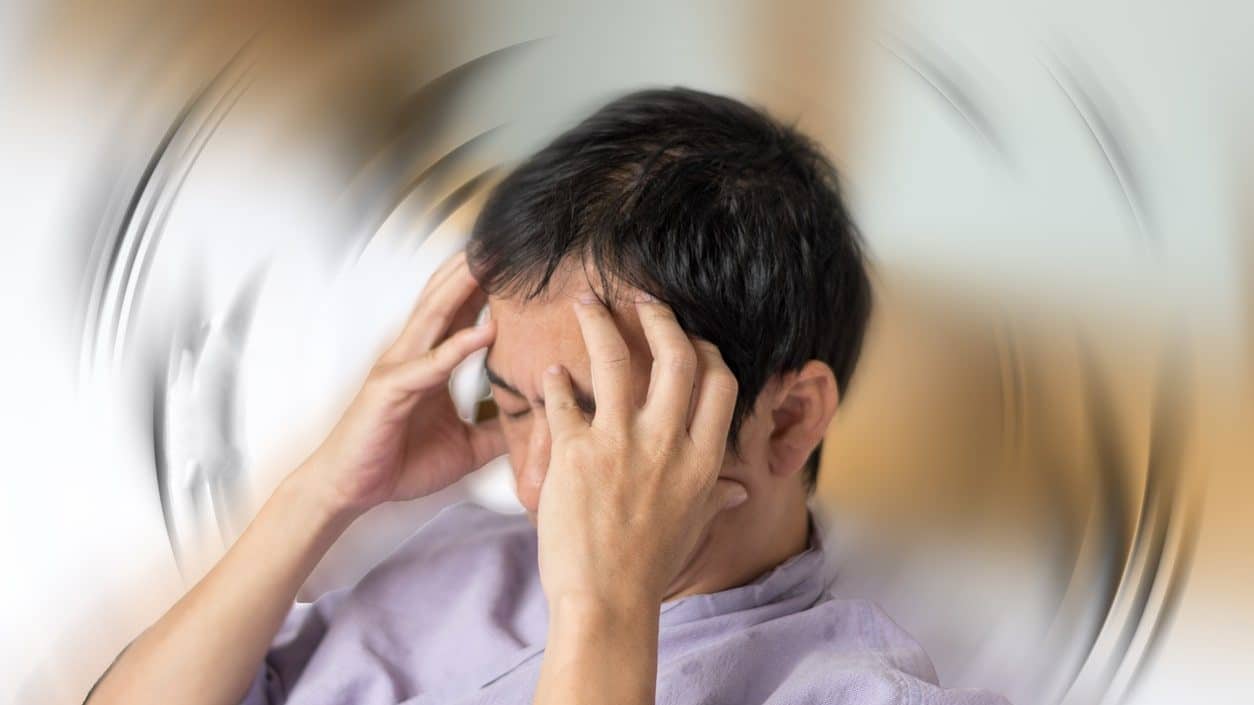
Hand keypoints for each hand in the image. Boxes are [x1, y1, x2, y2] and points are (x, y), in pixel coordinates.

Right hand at [295, 252, 506, 516]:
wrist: (348, 490)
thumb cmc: (397, 461)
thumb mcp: (465, 446)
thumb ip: (495, 429)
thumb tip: (534, 424)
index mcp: (429, 361)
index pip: (460, 310)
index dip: (485, 283)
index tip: (516, 260)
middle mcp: (413, 354)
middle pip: (445, 298)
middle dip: (474, 267)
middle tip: (507, 239)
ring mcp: (400, 368)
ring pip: (435, 317)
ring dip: (465, 287)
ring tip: (493, 261)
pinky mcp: (391, 391)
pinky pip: (431, 365)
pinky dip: (458, 347)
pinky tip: (486, 331)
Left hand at [535, 295, 746, 610]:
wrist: (606, 604)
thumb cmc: (648, 569)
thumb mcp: (693, 527)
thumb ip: (716, 496)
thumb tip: (742, 488)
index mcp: (701, 458)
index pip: (720, 381)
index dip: (706, 349)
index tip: (689, 337)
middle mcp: (667, 443)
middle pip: (677, 355)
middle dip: (659, 317)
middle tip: (640, 301)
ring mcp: (621, 444)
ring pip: (615, 358)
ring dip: (598, 322)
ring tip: (585, 303)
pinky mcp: (575, 453)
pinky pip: (563, 398)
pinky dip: (554, 380)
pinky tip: (549, 373)